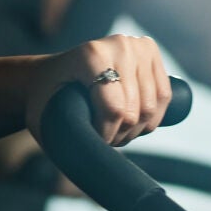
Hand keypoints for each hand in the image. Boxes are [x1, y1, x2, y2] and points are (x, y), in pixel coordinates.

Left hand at [25, 34, 170, 146]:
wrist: (49, 74)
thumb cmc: (46, 99)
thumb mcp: (49, 119)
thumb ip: (70, 141)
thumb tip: (98, 165)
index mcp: (90, 54)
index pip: (115, 109)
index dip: (106, 134)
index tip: (93, 138)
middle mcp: (118, 44)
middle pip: (135, 110)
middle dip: (120, 133)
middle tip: (103, 137)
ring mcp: (137, 45)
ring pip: (151, 106)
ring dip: (136, 128)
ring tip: (115, 129)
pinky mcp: (150, 50)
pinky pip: (163, 96)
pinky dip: (151, 117)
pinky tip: (133, 121)